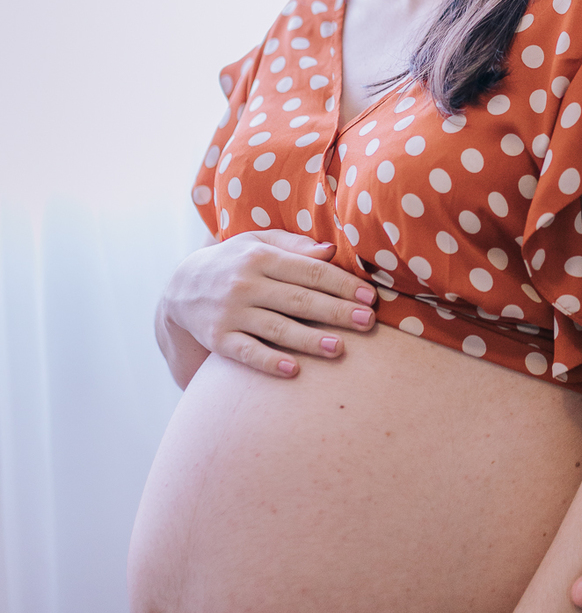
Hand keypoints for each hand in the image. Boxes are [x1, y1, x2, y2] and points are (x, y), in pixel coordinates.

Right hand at [161, 229, 376, 378]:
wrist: (181, 288)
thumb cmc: (234, 262)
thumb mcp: (258, 242)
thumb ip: (294, 245)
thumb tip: (332, 250)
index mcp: (261, 256)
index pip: (310, 271)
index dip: (342, 284)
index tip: (369, 296)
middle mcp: (246, 283)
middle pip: (299, 299)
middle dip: (337, 311)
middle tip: (368, 322)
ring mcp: (231, 312)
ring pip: (277, 328)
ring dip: (310, 339)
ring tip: (340, 348)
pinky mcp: (218, 339)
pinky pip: (247, 353)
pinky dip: (270, 362)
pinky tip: (294, 370)